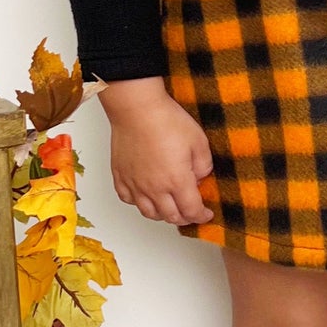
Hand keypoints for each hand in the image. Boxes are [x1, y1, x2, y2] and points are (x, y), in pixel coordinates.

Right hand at [100, 78, 215, 225]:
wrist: (137, 109)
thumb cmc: (166, 120)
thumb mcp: (199, 141)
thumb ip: (204, 165)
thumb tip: (201, 178)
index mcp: (177, 180)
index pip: (191, 210)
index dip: (201, 215)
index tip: (206, 213)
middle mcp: (155, 188)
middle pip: (171, 217)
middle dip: (184, 217)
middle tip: (190, 211)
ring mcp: (135, 184)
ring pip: (149, 213)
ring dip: (162, 214)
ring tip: (169, 207)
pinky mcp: (121, 176)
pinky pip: (128, 200)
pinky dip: (139, 203)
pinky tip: (145, 196)